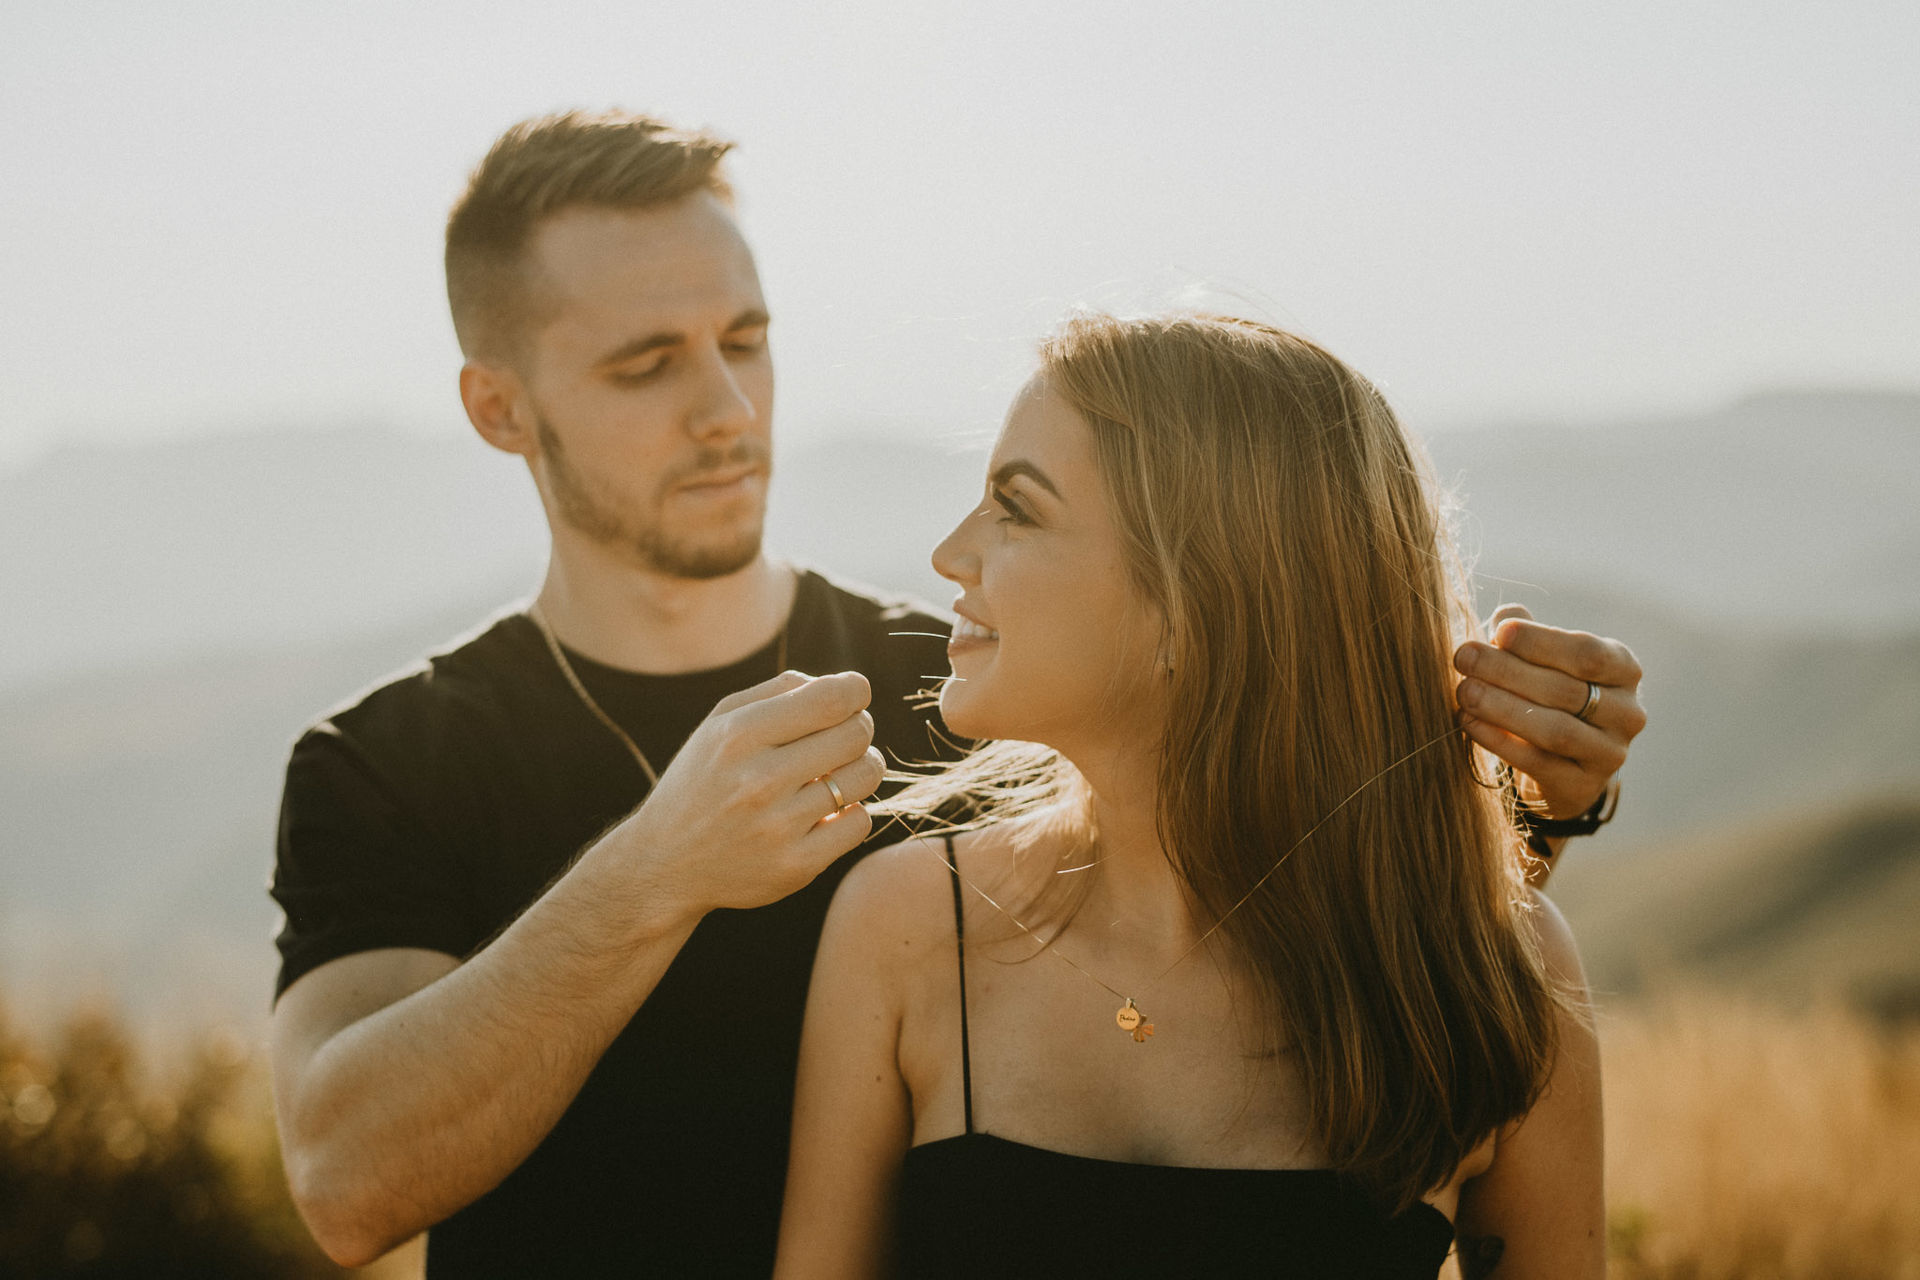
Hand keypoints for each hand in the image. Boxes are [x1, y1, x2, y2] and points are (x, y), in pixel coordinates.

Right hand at [616, 670, 886, 916]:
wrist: (664, 864)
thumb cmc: (704, 779)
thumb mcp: (719, 723)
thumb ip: (778, 691)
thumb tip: (844, 686)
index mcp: (738, 736)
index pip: (830, 698)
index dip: (856, 690)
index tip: (854, 695)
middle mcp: (758, 780)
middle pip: (856, 734)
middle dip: (859, 727)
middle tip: (844, 737)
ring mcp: (778, 827)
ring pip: (865, 776)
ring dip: (863, 767)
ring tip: (839, 771)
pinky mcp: (796, 866)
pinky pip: (860, 823)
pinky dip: (853, 811)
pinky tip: (829, 810)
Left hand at [1452, 605, 1646, 818]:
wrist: (1561, 762)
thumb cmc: (1548, 692)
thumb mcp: (1542, 659)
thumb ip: (1524, 634)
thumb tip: (1504, 616)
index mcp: (1623, 670)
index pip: (1588, 654)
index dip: (1542, 642)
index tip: (1499, 632)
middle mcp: (1627, 712)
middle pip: (1565, 690)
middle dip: (1508, 671)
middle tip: (1463, 657)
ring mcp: (1610, 753)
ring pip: (1555, 729)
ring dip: (1502, 708)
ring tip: (1464, 691)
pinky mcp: (1583, 786)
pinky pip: (1538, 762)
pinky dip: (1499, 740)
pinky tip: (1467, 722)